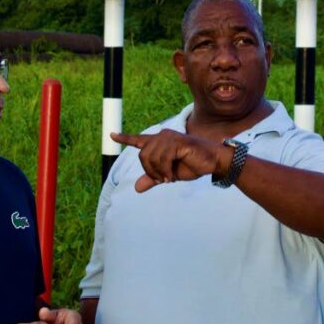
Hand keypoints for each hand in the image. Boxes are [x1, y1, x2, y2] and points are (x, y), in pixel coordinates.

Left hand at [110, 131, 229, 192]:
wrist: (212, 162)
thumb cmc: (192, 166)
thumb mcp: (169, 174)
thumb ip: (153, 178)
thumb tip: (136, 188)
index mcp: (159, 142)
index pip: (138, 140)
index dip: (124, 138)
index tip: (111, 135)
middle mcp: (162, 136)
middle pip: (142, 155)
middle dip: (150, 171)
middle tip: (162, 180)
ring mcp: (169, 137)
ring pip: (151, 158)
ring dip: (158, 172)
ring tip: (169, 178)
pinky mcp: (177, 142)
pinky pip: (162, 159)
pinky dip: (165, 171)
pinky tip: (171, 176)